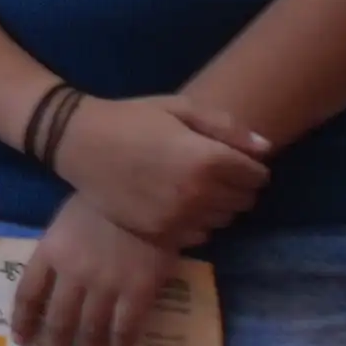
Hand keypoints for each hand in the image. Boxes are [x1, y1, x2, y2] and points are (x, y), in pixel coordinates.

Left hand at [10, 201, 179, 345]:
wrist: (146, 191)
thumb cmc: (104, 201)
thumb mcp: (67, 220)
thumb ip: (59, 250)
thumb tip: (53, 280)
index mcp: (50, 252)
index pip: (27, 294)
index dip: (24, 321)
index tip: (23, 341)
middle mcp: (72, 274)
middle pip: (57, 321)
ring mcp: (105, 285)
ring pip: (89, 331)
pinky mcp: (138, 291)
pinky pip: (125, 327)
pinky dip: (121, 345)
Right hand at [53, 93, 268, 247]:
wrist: (78, 142)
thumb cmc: (131, 118)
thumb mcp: (179, 108)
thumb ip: (227, 128)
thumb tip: (266, 149)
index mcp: (208, 159)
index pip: (257, 176)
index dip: (250, 167)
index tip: (233, 159)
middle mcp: (199, 194)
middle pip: (244, 201)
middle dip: (236, 187)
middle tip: (212, 173)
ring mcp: (179, 218)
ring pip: (224, 221)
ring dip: (218, 207)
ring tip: (194, 188)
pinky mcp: (160, 234)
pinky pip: (199, 236)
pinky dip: (196, 223)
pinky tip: (176, 204)